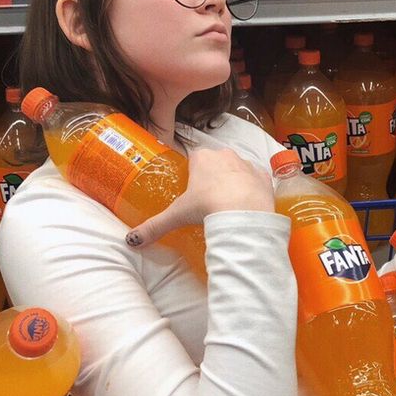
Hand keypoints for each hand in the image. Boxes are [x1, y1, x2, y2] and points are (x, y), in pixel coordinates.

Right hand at [125, 148, 274, 248]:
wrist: (244, 212)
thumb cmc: (207, 206)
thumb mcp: (177, 216)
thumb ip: (154, 226)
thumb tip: (131, 240)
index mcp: (202, 157)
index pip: (194, 158)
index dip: (193, 172)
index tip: (192, 188)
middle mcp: (225, 154)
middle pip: (216, 162)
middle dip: (213, 176)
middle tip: (208, 199)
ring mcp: (247, 163)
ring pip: (238, 168)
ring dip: (234, 181)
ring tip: (228, 203)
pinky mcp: (264, 175)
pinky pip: (256, 179)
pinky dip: (252, 189)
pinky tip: (247, 203)